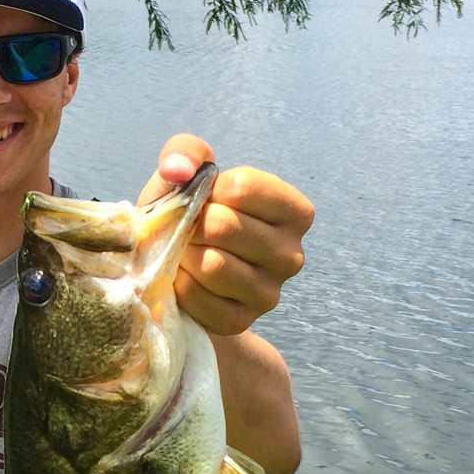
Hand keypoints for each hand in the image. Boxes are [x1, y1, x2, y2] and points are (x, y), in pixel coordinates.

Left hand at [139, 135, 313, 336]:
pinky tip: (184, 278)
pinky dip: (179, 285)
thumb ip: (186, 152)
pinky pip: (198, 298)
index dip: (208, 190)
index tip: (204, 198)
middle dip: (191, 224)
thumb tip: (178, 170)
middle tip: (187, 229)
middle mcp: (293, 255)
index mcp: (295, 212)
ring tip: (184, 251)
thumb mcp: (188, 175)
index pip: (243, 188)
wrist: (180, 270)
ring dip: (184, 254)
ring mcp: (270, 293)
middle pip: (224, 227)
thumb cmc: (191, 214)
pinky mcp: (242, 320)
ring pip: (213, 265)